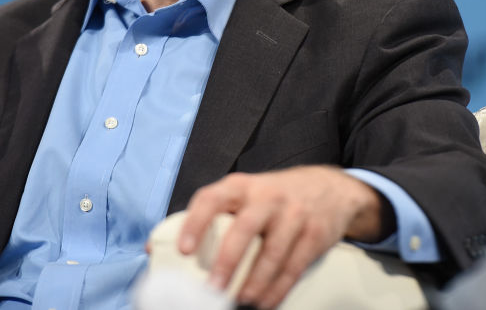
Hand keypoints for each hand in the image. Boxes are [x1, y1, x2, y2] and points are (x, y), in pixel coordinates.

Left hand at [177, 165, 393, 308]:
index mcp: (241, 186)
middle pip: (244, 228)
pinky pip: (294, 266)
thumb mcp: (243, 193)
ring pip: (272, 253)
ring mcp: (293, 214)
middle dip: (227, 261)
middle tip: (213, 288)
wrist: (330, 188)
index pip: (212, 198)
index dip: (195, 223)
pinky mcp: (315, 234)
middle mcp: (267, 197)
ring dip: (254, 283)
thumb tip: (156, 248)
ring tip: (239, 302)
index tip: (183, 250)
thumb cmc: (273, 196)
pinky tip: (265, 303)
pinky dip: (278, 289)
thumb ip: (208, 217)